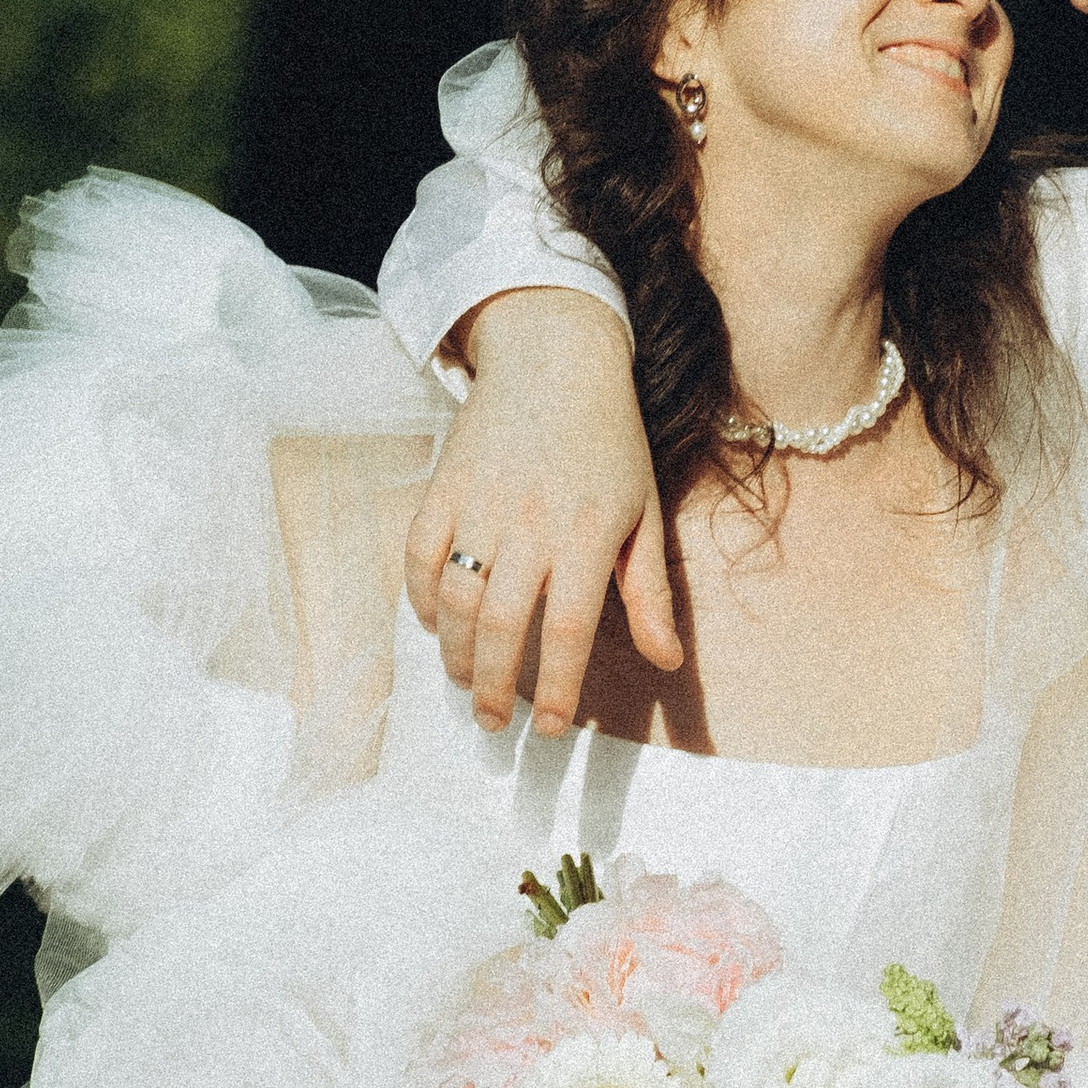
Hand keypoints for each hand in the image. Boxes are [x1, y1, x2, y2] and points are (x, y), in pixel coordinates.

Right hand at [402, 289, 680, 733]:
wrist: (555, 359)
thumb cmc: (609, 442)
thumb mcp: (645, 514)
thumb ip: (650, 593)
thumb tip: (668, 662)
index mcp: (589, 534)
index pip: (566, 631)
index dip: (554, 689)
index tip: (550, 728)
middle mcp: (531, 523)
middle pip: (500, 626)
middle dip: (492, 687)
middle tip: (493, 721)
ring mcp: (481, 503)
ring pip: (453, 599)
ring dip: (453, 653)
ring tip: (463, 682)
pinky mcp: (443, 486)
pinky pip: (419, 558)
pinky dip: (421, 600)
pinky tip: (435, 625)